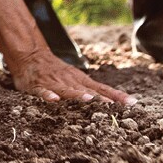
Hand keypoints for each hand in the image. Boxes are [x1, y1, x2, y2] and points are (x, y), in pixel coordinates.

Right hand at [8, 46, 136, 105]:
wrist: (30, 55)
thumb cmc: (55, 70)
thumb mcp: (75, 78)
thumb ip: (92, 89)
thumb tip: (116, 101)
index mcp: (80, 80)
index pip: (102, 89)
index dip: (116, 96)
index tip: (132, 104)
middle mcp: (69, 81)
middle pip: (87, 90)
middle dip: (100, 99)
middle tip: (113, 107)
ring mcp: (53, 82)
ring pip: (67, 90)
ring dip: (77, 95)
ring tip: (88, 100)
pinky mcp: (37, 85)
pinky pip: (43, 91)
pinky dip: (48, 95)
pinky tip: (54, 100)